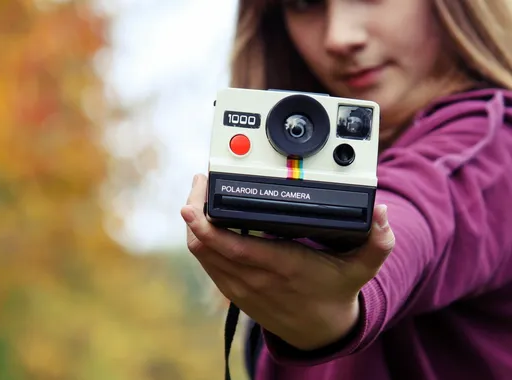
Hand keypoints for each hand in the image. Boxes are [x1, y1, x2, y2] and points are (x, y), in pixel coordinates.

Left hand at [181, 174, 394, 350]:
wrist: (320, 333)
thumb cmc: (336, 293)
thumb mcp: (362, 269)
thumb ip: (377, 242)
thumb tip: (380, 213)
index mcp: (280, 266)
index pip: (230, 244)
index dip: (205, 222)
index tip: (198, 196)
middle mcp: (253, 276)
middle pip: (204, 243)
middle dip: (195, 211)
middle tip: (200, 183)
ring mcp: (240, 285)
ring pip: (201, 253)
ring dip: (194, 225)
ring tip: (201, 197)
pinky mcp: (234, 290)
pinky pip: (207, 263)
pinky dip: (201, 241)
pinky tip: (206, 222)